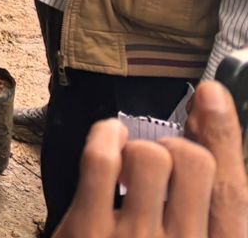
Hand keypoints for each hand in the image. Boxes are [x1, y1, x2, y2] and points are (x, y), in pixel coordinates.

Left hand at [54, 80, 245, 236]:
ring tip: (132, 167)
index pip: (234, 189)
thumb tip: (209, 128)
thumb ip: (205, 205)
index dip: (224, 134)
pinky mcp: (87, 233)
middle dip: (178, 147)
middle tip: (164, 162)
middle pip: (194, 162)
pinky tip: (108, 141)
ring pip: (150, 154)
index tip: (212, 97)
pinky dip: (105, 137)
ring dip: (139, 148)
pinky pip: (101, 160)